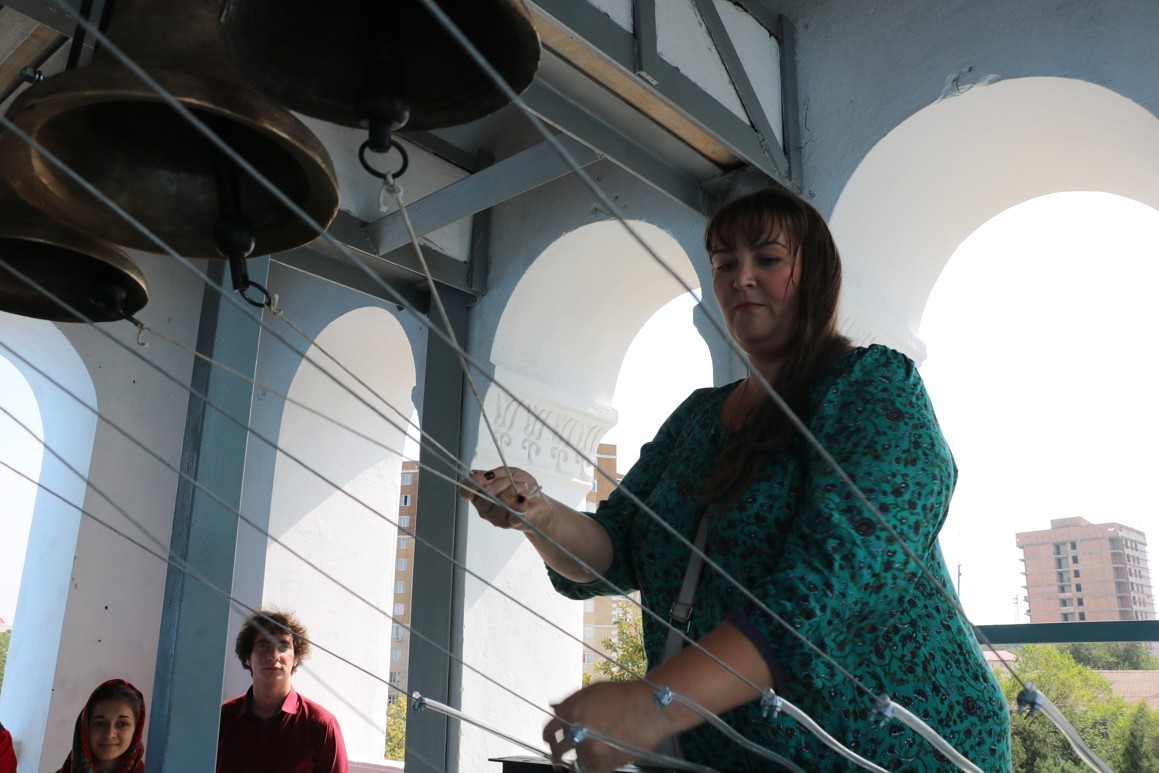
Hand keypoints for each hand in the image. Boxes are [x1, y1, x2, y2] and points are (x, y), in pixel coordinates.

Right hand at [460, 466, 550, 531]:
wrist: (539, 503)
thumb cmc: (522, 487)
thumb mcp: (509, 473)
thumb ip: (495, 473)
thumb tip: (478, 474)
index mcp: (480, 495)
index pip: (465, 490)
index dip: (472, 482)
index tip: (484, 476)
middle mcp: (485, 509)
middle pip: (486, 491)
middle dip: (502, 481)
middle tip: (513, 481)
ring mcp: (497, 518)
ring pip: (501, 499)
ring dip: (516, 488)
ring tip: (523, 489)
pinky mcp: (512, 523)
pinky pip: (513, 513)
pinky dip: (519, 504)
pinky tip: (523, 498)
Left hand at [543, 681, 670, 772]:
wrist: (648, 707)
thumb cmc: (622, 696)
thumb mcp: (592, 690)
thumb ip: (570, 701)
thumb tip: (553, 707)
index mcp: (571, 712)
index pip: (548, 730)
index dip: (548, 737)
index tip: (549, 741)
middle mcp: (577, 731)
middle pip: (557, 750)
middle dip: (557, 753)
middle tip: (559, 756)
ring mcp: (590, 749)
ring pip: (574, 763)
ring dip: (576, 761)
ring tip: (581, 759)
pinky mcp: (604, 763)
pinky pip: (590, 771)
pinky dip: (591, 768)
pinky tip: (595, 763)